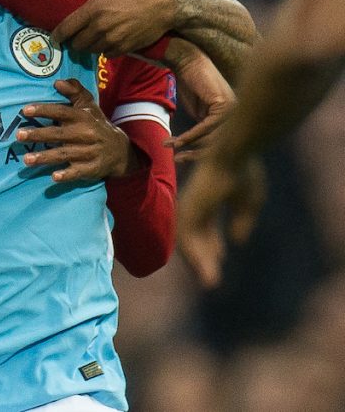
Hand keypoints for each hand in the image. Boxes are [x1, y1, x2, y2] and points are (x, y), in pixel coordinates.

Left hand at [16, 78, 134, 181]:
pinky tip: (54, 177)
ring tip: (26, 160)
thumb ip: (74, 92)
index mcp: (82, 117)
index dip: (44, 110)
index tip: (25, 110)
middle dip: (38, 135)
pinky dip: (67, 174)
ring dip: (45, 157)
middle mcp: (85, 134)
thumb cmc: (96, 125)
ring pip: (64, 154)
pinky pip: (78, 172)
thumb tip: (57, 82)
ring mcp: (89, 152)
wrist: (120, 151)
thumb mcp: (89, 106)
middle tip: (18, 135)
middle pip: (58, 134)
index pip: (61, 112)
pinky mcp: (91, 168)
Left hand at [52, 0, 175, 54]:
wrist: (166, 4)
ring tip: (89, 40)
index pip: (66, 28)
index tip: (55, 37)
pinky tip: (106, 43)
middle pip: (77, 44)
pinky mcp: (125, 47)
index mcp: (93, 10)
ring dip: (88, 46)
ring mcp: (113, 40)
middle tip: (74, 37)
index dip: (58, 35)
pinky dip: (104, 50)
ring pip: (91, 50)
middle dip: (73, 41)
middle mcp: (100, 28)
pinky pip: (107, 54)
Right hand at [160, 39, 235, 160]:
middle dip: (196, 154)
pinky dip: (191, 135)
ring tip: (173, 149)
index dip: (199, 152)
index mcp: (233, 115)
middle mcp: (237, 112)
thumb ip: (204, 125)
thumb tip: (201, 144)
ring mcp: (233, 109)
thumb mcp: (198, 109)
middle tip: (178, 160)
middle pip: (219, 142)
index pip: (219, 140)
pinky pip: (207, 126)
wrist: (187, 60)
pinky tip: (178, 140)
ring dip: (190, 145)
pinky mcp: (224, 105)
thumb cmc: (190, 81)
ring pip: (214, 137)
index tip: (182, 158)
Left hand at [177, 156, 266, 287]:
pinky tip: (203, 268)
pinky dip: (194, 254)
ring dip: (199, 262)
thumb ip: (242, 222)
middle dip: (204, 259)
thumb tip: (236, 242)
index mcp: (208, 200)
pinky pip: (186, 237)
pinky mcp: (189, 208)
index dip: (211, 246)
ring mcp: (190, 206)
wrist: (235, 154)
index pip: (205, 228)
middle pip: (195, 237)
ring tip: (210, 281)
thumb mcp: (249, 202)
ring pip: (189, 240)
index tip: (219, 261)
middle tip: (211, 280)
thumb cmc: (244, 171)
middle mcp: (196, 204)